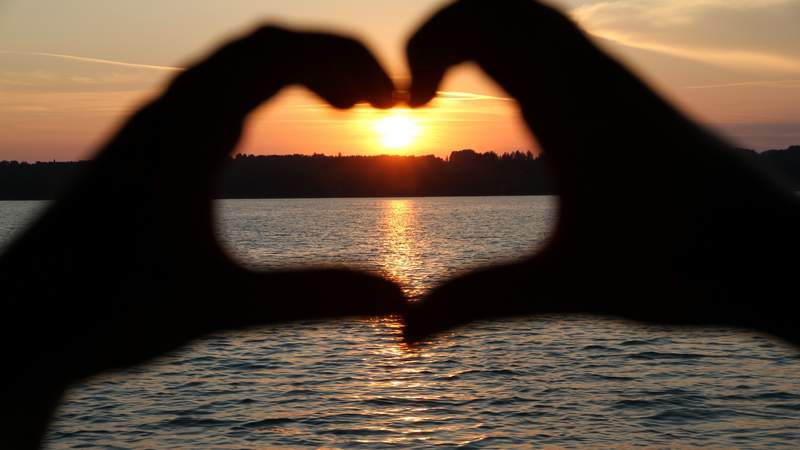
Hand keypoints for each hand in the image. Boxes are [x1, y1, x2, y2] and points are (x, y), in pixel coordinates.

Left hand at [0, 27, 404, 446]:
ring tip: (348, 105)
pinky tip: (279, 124)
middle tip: (381, 100)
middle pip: (263, 44)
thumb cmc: (105, 312)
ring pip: (237, 63)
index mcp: (185, 128)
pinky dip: (263, 89)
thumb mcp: (220, 305)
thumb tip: (400, 301)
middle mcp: (167, 110)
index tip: (394, 98)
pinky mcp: (148, 142)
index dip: (348, 62)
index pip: (280, 52)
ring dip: (298, 70)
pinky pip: (215, 88)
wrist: (20, 322)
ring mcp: (154, 122)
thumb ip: (313, 298)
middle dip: (333, 59)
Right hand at [403, 0, 799, 343]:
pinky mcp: (633, 102)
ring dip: (483, 41)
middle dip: (447, 33)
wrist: (779, 257)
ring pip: (539, 24)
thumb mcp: (568, 286)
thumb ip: (480, 301)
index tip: (406, 100)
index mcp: (576, 107)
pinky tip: (512, 113)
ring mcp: (619, 86)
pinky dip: (518, 57)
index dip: (430, 42)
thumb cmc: (685, 266)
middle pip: (508, 7)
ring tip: (447, 94)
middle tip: (416, 91)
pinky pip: (565, 50)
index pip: (489, 22)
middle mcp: (598, 80)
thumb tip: (406, 330)